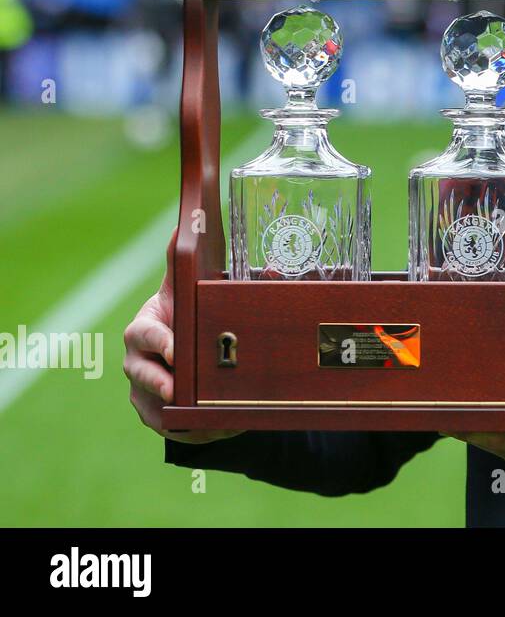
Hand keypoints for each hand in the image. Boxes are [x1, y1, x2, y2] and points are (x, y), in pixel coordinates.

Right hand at [123, 227, 245, 444]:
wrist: (183, 342)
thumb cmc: (184, 309)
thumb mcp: (185, 286)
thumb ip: (183, 259)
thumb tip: (190, 217)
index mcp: (145, 327)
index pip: (143, 335)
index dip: (158, 343)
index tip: (176, 351)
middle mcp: (138, 361)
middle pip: (141, 376)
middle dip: (158, 385)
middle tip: (178, 393)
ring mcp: (145, 390)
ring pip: (154, 408)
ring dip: (180, 416)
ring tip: (213, 420)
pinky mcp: (159, 415)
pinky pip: (173, 428)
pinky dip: (195, 431)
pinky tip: (222, 429)